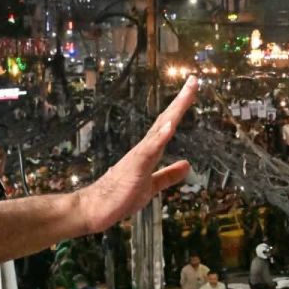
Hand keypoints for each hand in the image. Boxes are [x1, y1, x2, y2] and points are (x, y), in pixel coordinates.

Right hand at [76, 77, 197, 232]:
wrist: (94, 208)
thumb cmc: (119, 197)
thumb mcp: (152, 186)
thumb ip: (168, 175)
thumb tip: (187, 165)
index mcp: (149, 151)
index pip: (168, 124)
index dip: (180, 107)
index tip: (192, 89)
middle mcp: (144, 148)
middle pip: (166, 119)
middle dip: (181, 100)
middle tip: (194, 80)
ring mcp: (139, 155)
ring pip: (160, 129)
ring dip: (174, 112)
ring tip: (187, 93)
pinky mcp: (134, 167)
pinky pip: (148, 150)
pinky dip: (159, 137)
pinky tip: (169, 126)